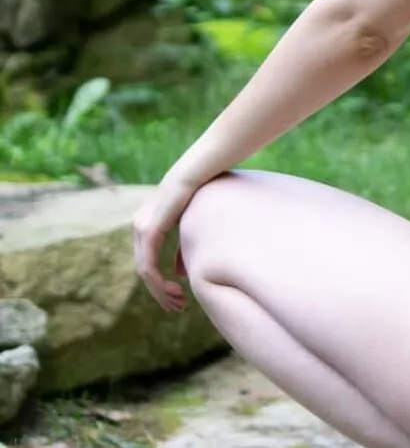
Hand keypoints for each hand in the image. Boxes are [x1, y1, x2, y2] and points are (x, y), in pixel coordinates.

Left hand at [131, 177, 198, 311]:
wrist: (197, 173)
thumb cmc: (200, 193)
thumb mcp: (189, 226)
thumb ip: (181, 249)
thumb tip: (178, 273)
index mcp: (146, 225)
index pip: (147, 262)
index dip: (160, 284)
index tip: (177, 298)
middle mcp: (138, 227)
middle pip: (144, 270)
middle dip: (160, 292)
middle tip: (177, 307)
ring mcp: (141, 229)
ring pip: (144, 271)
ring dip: (160, 291)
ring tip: (177, 303)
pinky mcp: (149, 230)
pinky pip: (148, 265)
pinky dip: (158, 282)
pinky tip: (173, 289)